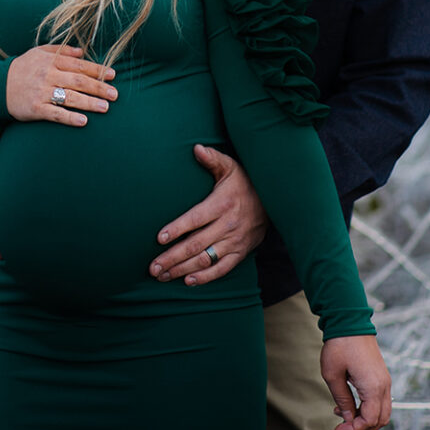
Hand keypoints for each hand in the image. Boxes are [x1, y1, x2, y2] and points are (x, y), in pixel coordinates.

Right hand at [5, 44, 116, 126]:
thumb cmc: (22, 68)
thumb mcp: (38, 52)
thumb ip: (61, 51)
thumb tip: (82, 51)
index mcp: (50, 60)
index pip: (79, 65)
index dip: (97, 70)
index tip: (112, 75)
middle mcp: (47, 75)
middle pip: (78, 81)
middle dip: (98, 87)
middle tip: (115, 94)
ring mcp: (40, 92)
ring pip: (70, 97)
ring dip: (89, 103)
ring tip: (106, 108)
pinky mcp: (34, 108)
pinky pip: (55, 114)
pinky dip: (70, 118)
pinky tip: (83, 121)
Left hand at [149, 146, 267, 284]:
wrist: (276, 200)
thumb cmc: (246, 181)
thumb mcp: (231, 166)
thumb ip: (212, 159)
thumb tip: (195, 148)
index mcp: (222, 204)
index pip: (196, 219)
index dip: (177, 228)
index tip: (159, 238)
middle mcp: (228, 225)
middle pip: (196, 244)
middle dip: (172, 257)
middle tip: (153, 267)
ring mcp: (235, 241)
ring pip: (206, 259)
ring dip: (182, 269)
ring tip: (163, 275)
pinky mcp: (241, 252)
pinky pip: (222, 269)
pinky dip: (205, 277)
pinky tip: (187, 281)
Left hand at [321, 335, 391, 429]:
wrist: (350, 321)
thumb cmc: (339, 345)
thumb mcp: (333, 374)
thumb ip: (342, 399)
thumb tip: (347, 418)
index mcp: (373, 387)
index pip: (369, 420)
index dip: (354, 429)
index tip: (338, 428)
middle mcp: (384, 386)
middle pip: (380, 420)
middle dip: (362, 428)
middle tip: (343, 425)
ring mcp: (385, 381)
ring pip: (383, 412)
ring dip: (366, 418)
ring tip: (344, 412)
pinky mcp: (382, 376)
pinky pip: (380, 400)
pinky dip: (368, 408)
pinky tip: (350, 402)